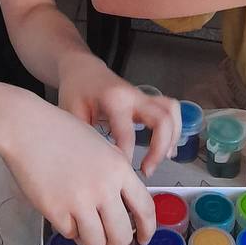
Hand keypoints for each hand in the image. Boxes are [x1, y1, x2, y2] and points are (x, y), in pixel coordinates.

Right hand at [0, 95, 156, 244]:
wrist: (28, 128)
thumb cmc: (61, 132)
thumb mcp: (101, 146)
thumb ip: (115, 173)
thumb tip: (123, 203)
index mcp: (119, 168)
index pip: (145, 208)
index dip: (148, 229)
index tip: (144, 238)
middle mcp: (104, 187)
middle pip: (121, 234)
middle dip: (116, 243)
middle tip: (107, 239)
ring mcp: (80, 200)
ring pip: (96, 241)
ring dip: (90, 239)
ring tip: (82, 226)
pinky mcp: (56, 210)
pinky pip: (70, 234)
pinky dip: (68, 228)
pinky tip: (63, 212)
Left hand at [57, 53, 181, 176]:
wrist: (83, 69)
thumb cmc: (76, 90)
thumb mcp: (72, 113)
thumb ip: (85, 136)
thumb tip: (98, 164)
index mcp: (114, 100)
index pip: (127, 134)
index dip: (126, 158)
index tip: (122, 175)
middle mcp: (133, 96)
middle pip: (161, 119)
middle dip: (159, 149)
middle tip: (147, 170)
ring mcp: (143, 96)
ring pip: (172, 112)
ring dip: (172, 138)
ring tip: (162, 160)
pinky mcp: (147, 99)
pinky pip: (170, 111)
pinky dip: (174, 130)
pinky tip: (167, 149)